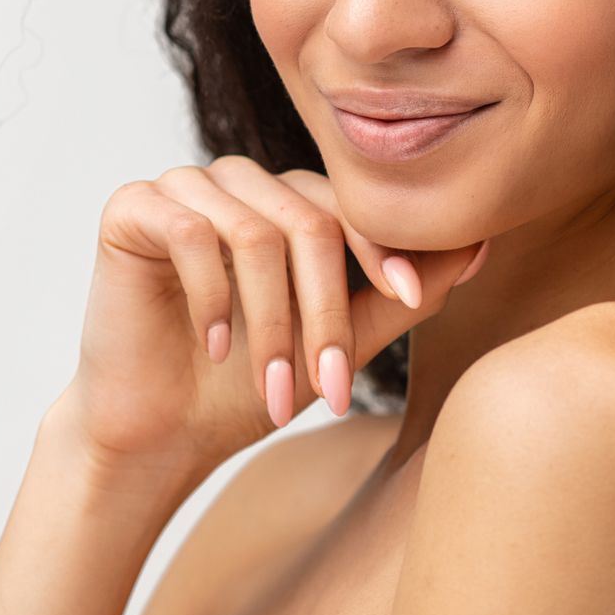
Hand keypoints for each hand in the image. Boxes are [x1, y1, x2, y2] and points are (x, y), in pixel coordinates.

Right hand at [56, 156, 488, 483]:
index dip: (382, 247)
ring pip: (255, 234)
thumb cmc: (247, 387)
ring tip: (274, 388)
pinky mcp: (132, 206)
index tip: (411, 294)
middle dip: (324, 314)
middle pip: (307, 222)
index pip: (348, 204)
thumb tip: (482, 245)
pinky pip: (190, 232)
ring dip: (272, 324)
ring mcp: (183, 187)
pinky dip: (212, 298)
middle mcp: (238, 182)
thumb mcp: (341, 341)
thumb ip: (402, 295)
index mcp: (287, 200)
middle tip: (328, 389)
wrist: (160, 431)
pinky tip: (215, 346)